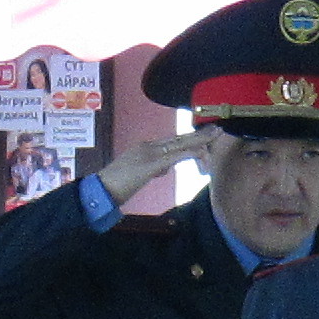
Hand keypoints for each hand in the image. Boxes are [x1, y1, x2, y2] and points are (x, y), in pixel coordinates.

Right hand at [96, 127, 218, 206]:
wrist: (100, 190)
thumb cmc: (117, 185)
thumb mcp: (139, 175)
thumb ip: (153, 169)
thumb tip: (166, 168)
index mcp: (145, 148)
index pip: (172, 141)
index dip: (190, 139)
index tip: (205, 136)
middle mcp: (148, 146)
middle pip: (179, 138)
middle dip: (199, 135)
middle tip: (217, 129)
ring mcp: (149, 154)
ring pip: (179, 144)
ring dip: (199, 141)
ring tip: (215, 136)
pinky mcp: (149, 164)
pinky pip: (174, 157)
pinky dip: (189, 154)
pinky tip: (201, 152)